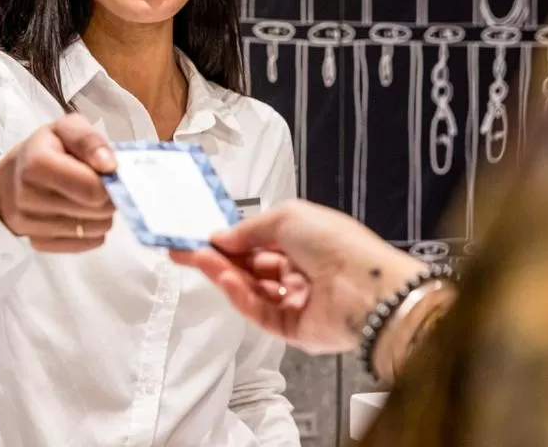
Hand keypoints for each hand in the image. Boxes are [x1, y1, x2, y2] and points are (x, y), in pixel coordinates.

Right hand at [0, 113, 116, 252]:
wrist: (13, 176)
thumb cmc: (48, 148)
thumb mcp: (67, 128)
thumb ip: (89, 140)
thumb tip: (110, 166)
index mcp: (37, 164)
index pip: (92, 189)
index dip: (111, 183)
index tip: (110, 174)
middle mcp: (28, 198)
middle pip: (95, 212)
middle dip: (109, 199)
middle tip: (104, 186)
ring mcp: (29, 224)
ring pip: (91, 230)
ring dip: (102, 216)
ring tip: (93, 198)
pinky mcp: (36, 243)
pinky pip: (82, 245)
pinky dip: (91, 232)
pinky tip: (84, 215)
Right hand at [170, 200, 425, 354]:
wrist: (365, 287)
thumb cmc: (335, 242)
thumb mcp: (287, 217)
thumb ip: (249, 229)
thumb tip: (220, 237)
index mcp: (305, 242)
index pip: (258, 243)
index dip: (229, 240)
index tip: (198, 238)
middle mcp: (301, 272)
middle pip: (250, 268)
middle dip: (217, 259)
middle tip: (182, 252)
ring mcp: (297, 302)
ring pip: (251, 290)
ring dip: (224, 275)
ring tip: (199, 260)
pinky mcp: (293, 330)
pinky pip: (259, 312)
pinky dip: (240, 296)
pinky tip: (224, 279)